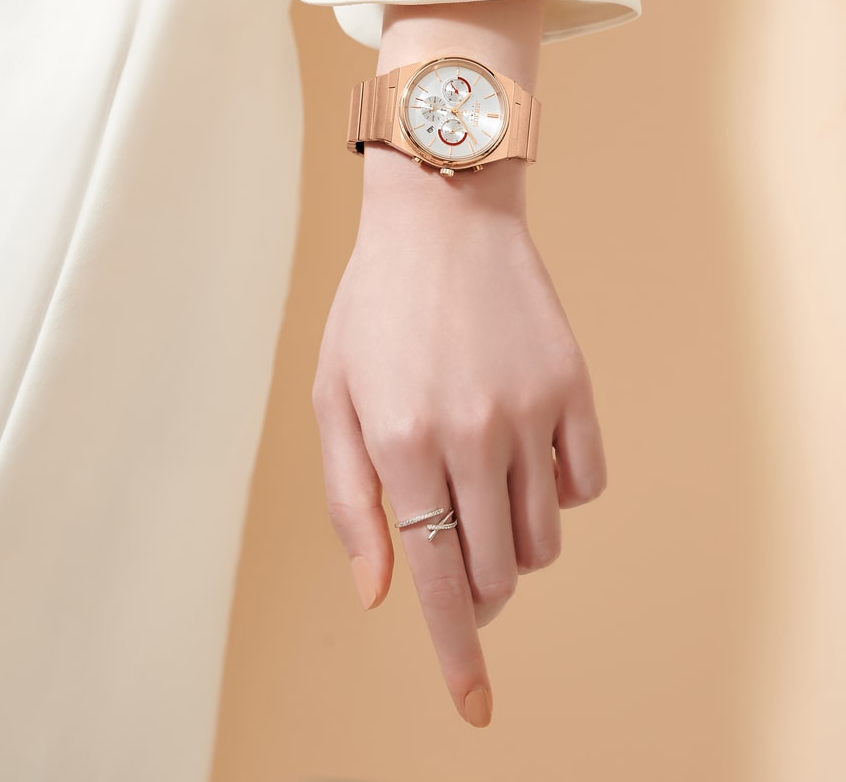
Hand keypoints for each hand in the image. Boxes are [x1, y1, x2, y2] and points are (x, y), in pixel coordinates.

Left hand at [311, 145, 607, 727]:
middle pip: (496, 574)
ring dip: (514, 541)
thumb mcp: (334, 395)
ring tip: (484, 489)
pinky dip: (560, 491)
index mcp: (401, 442)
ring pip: (542, 538)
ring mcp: (530, 409)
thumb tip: (381, 594)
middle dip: (477, 591)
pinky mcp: (574, 386)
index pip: (438, 580)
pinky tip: (526, 451)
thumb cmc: (375, 307)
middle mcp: (471, 434)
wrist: (443, 214)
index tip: (473, 707)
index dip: (456, 655)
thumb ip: (352, 500)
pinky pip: (587, 484)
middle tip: (459, 559)